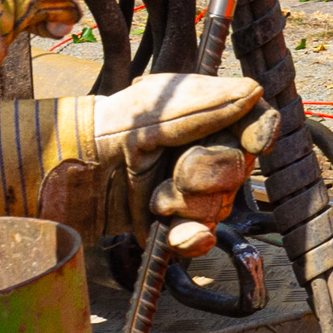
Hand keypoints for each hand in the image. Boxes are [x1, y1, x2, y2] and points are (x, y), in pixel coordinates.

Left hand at [0, 72, 270, 237]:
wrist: (70, 173)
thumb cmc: (109, 130)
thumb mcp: (154, 111)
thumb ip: (205, 104)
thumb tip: (254, 92)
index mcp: (210, 119)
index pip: (256, 123)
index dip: (262, 132)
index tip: (255, 141)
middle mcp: (207, 154)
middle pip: (238, 172)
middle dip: (203, 173)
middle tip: (171, 167)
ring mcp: (193, 194)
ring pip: (220, 208)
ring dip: (184, 203)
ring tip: (151, 194)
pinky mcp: (174, 227)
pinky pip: (201, 240)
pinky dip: (188, 239)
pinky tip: (171, 231)